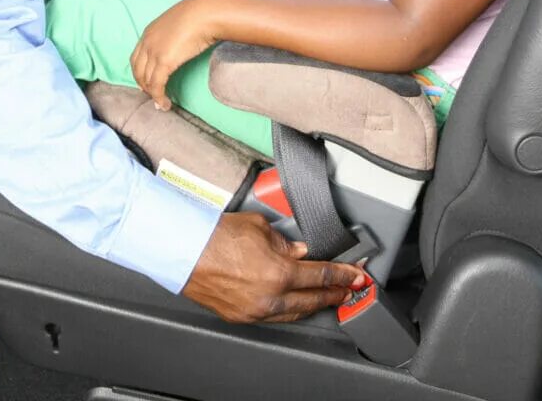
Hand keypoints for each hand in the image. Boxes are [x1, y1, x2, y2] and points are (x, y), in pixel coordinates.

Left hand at [130, 0, 219, 110]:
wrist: (206, 13)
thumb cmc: (200, 15)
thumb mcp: (179, 24)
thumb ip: (175, 35)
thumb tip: (183, 44)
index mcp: (149, 32)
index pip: (136, 58)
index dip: (139, 73)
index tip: (146, 83)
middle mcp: (147, 42)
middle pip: (137, 70)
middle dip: (143, 86)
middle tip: (153, 96)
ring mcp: (154, 52)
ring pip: (146, 80)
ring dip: (152, 95)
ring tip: (161, 104)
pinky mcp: (164, 61)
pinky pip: (156, 85)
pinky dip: (159, 97)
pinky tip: (166, 104)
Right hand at [182, 212, 365, 323]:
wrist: (184, 251)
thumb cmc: (215, 235)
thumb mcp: (259, 227)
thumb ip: (284, 241)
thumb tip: (298, 251)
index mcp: (280, 272)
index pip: (323, 275)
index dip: (345, 276)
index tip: (357, 276)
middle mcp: (271, 296)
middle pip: (314, 299)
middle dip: (335, 293)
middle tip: (349, 289)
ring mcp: (256, 310)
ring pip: (295, 313)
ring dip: (313, 304)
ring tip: (325, 297)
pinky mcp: (241, 316)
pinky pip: (274, 316)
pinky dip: (288, 309)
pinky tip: (293, 302)